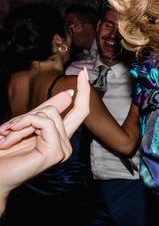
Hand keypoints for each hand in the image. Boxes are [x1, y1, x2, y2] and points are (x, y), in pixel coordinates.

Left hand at [0, 76, 90, 201]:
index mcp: (60, 137)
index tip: (83, 72)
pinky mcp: (55, 152)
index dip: (84, 91)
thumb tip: (70, 94)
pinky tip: (10, 138)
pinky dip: (24, 125)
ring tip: (7, 138)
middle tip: (7, 129)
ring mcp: (62, 150)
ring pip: (50, 115)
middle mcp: (65, 144)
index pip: (79, 112)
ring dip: (22, 122)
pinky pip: (45, 123)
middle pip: (71, 110)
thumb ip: (48, 110)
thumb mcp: (24, 124)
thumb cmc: (3, 152)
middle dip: (43, 109)